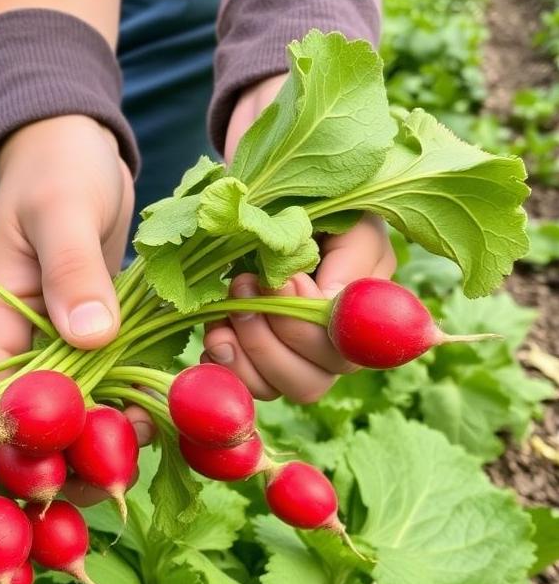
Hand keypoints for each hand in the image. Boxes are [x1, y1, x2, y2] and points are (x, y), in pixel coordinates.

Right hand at [0, 116, 153, 456]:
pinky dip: (131, 404)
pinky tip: (167, 411)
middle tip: (123, 472)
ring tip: (158, 435)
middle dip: (74, 459)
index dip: (32, 447)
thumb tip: (91, 337)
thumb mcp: (63, 208)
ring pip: (74, 418)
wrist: (75, 147)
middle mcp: (19, 350)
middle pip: (34, 432)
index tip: (84, 460)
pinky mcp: (89, 343)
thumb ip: (73, 270)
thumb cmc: (58, 167)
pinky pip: (106, 388)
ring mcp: (55, 351)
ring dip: (110, 437)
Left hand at [204, 76, 396, 403]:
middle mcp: (340, 341)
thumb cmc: (310, 193)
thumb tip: (314, 288)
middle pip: (314, 381)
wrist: (272, 192)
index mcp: (369, 300)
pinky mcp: (261, 362)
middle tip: (241, 283)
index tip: (279, 275)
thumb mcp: (334, 203)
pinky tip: (214, 331)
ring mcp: (300, 358)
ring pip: (281, 390)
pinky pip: (248, 388)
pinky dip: (225, 365)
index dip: (307, 320)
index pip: (347, 342)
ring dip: (245, 355)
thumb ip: (336, 245)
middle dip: (269, 337)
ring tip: (223, 309)